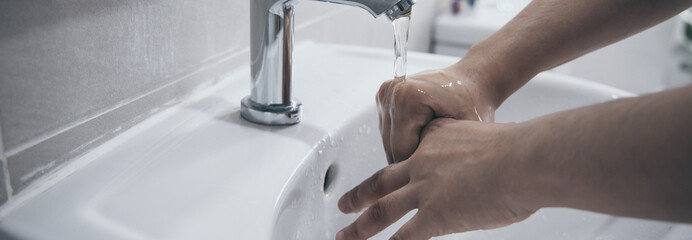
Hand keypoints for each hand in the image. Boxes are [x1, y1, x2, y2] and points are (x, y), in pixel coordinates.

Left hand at [336, 118, 535, 239]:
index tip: (395, 175)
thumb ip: (477, 159)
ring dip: (360, 226)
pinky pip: (405, 238)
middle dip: (360, 194)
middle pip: (381, 181)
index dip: (400, 167)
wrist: (525, 159)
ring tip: (344, 236)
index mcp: (437, 140)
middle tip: (343, 202)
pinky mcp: (434, 215)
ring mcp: (425, 189)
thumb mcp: (490, 142)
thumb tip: (485, 177)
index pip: (410, 155)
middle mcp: (423, 162)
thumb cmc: (521, 150)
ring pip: (381, 210)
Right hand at [377, 65, 495, 162]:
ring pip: (388, 142)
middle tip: (438, 164)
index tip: (440, 173)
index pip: (401, 153)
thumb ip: (446, 159)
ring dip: (408, 150)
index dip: (421, 168)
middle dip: (414, 160)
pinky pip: (389, 132)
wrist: (472, 81)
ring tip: (433, 148)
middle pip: (391, 148)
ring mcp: (385, 93)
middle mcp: (392, 92)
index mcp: (408, 98)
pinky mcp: (384, 96)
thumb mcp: (467, 133)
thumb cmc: (474, 104)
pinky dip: (405, 138)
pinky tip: (424, 136)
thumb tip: (429, 194)